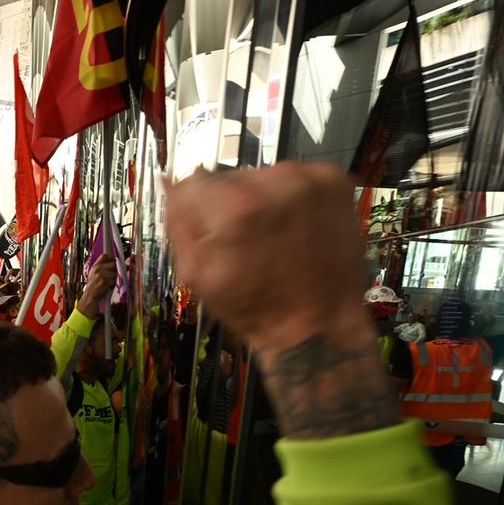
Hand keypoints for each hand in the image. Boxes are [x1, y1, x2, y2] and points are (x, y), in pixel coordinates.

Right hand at [77, 254, 117, 318]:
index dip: (111, 258)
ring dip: (113, 279)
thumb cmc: (93, 286)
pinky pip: (113, 281)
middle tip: (110, 276)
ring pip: (115, 273)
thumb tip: (112, 261)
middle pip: (113, 263)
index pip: (105, 256)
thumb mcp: (94, 274)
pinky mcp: (104, 281)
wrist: (89, 296)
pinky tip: (107, 287)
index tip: (113, 261)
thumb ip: (101, 267)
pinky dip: (112, 285)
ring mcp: (101, 275)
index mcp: (95, 266)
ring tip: (107, 283)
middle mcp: (97, 269)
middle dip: (114, 270)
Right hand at [166, 163, 368, 352]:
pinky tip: (297, 229)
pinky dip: (293, 200)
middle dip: (232, 205)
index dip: (200, 213)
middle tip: (248, 244)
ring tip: (276, 239)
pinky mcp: (333, 181)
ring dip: (264, 202)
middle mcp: (273, 182)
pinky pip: (296, 179)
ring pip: (264, 178)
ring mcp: (308, 180)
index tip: (216, 237)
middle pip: (231, 179)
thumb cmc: (254, 308)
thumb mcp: (196, 274)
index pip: (195, 184)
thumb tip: (170, 181)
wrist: (318, 326)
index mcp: (234, 207)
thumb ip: (179, 221)